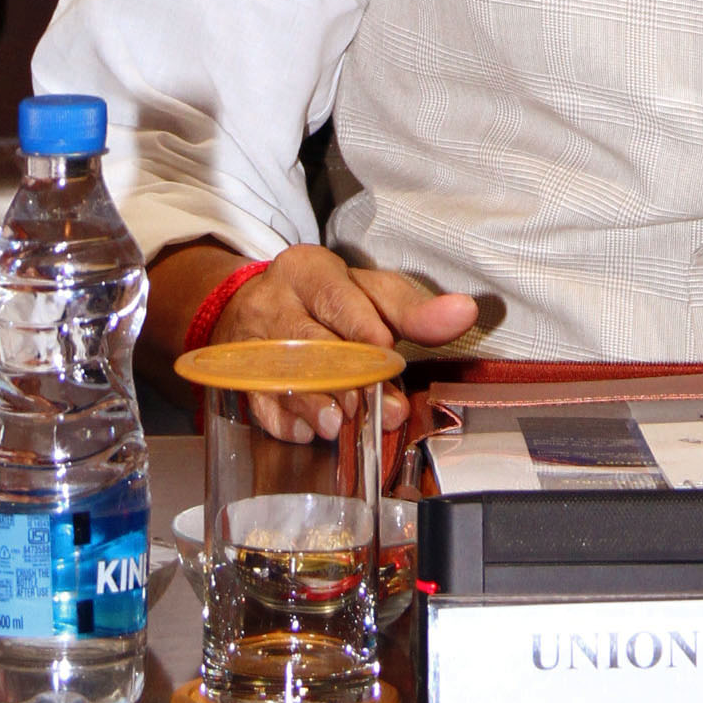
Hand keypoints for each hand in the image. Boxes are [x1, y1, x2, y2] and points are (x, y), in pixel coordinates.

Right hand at [213, 246, 475, 441]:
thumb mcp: (369, 292)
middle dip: (341, 374)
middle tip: (368, 403)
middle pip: (306, 339)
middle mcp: (273, 302)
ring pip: (277, 374)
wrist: (254, 307)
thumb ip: (414, 309)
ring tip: (335, 423)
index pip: (335, 298)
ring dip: (310, 402)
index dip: (361, 327)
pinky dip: (283, 421)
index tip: (386, 352)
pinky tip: (306, 432)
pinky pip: (257, 403)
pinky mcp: (238, 379)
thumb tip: (465, 313)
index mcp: (308, 270)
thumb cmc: (326, 302)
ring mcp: (250, 343)